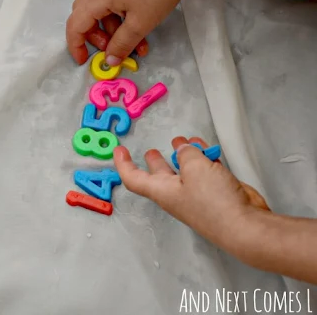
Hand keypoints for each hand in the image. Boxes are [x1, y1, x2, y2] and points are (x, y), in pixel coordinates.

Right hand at [66, 0, 192, 65]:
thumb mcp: (140, 23)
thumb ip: (121, 44)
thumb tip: (109, 61)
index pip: (75, 26)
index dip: (76, 46)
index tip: (85, 61)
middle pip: (83, 16)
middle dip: (95, 37)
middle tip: (114, 50)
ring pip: (97, 9)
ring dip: (111, 28)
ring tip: (134, 42)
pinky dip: (116, 15)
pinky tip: (135, 23)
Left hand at [113, 136, 268, 250]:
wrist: (246, 226)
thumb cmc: (213, 200)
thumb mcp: (195, 168)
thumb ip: (187, 153)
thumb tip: (184, 148)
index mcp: (162, 191)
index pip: (135, 178)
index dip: (124, 164)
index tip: (119, 150)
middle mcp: (176, 194)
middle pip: (160, 175)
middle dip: (155, 161)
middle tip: (151, 149)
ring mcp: (196, 195)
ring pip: (184, 171)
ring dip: (183, 155)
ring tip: (184, 139)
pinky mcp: (215, 194)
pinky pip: (204, 173)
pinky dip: (204, 160)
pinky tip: (207, 149)